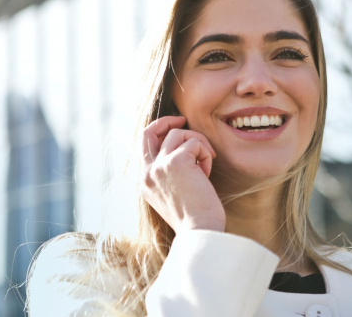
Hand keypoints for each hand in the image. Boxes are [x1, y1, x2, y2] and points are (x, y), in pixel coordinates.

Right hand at [140, 116, 225, 232]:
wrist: (200, 232)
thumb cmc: (195, 218)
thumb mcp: (174, 195)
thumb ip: (170, 174)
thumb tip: (184, 150)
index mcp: (145, 182)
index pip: (144, 146)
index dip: (160, 133)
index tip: (176, 129)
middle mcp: (147, 173)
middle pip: (149, 131)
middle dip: (167, 121)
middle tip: (183, 120)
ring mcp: (159, 166)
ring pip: (178, 134)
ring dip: (198, 144)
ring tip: (206, 165)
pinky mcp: (176, 162)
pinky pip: (195, 142)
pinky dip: (205, 153)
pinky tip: (207, 173)